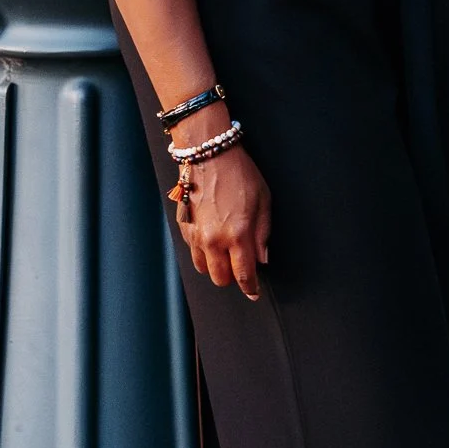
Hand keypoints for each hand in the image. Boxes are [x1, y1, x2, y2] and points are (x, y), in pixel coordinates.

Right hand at [176, 145, 271, 300]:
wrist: (209, 155)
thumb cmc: (240, 174)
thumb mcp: (264, 201)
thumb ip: (263, 234)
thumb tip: (262, 259)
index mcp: (238, 235)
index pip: (244, 274)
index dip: (250, 287)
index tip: (253, 292)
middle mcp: (214, 240)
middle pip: (220, 278)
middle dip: (232, 278)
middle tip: (241, 266)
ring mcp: (196, 235)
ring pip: (204, 268)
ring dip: (216, 266)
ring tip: (226, 252)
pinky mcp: (184, 227)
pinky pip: (192, 253)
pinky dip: (203, 253)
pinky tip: (213, 239)